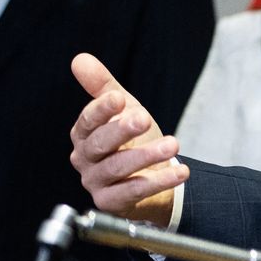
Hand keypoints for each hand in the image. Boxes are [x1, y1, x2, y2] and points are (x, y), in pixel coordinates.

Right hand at [69, 53, 186, 222]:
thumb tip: (80, 59)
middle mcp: (85, 159)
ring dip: (146, 156)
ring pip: (118, 168)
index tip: (120, 98)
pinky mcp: (111, 202)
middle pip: (99, 144)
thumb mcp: (123, 110)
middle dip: (121, 130)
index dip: (102, 109)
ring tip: (173, 144)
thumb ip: (103, 87)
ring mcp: (96, 182)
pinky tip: (180, 172)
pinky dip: (158, 182)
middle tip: (145, 118)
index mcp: (84, 134)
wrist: (149, 179)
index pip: (88, 120)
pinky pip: (133, 191)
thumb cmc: (132, 141)